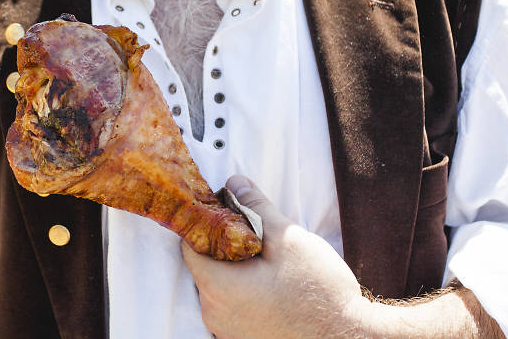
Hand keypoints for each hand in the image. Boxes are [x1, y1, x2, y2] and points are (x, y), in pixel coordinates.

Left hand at [182, 175, 506, 338]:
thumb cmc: (318, 293)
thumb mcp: (287, 238)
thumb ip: (255, 208)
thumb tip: (234, 184)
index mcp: (216, 285)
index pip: (190, 244)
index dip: (206, 223)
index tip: (226, 211)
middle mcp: (213, 312)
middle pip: (204, 265)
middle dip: (225, 245)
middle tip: (255, 234)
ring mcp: (225, 329)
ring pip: (218, 286)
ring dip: (236, 269)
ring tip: (269, 260)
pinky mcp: (240, 338)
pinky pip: (231, 306)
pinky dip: (244, 291)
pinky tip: (272, 284)